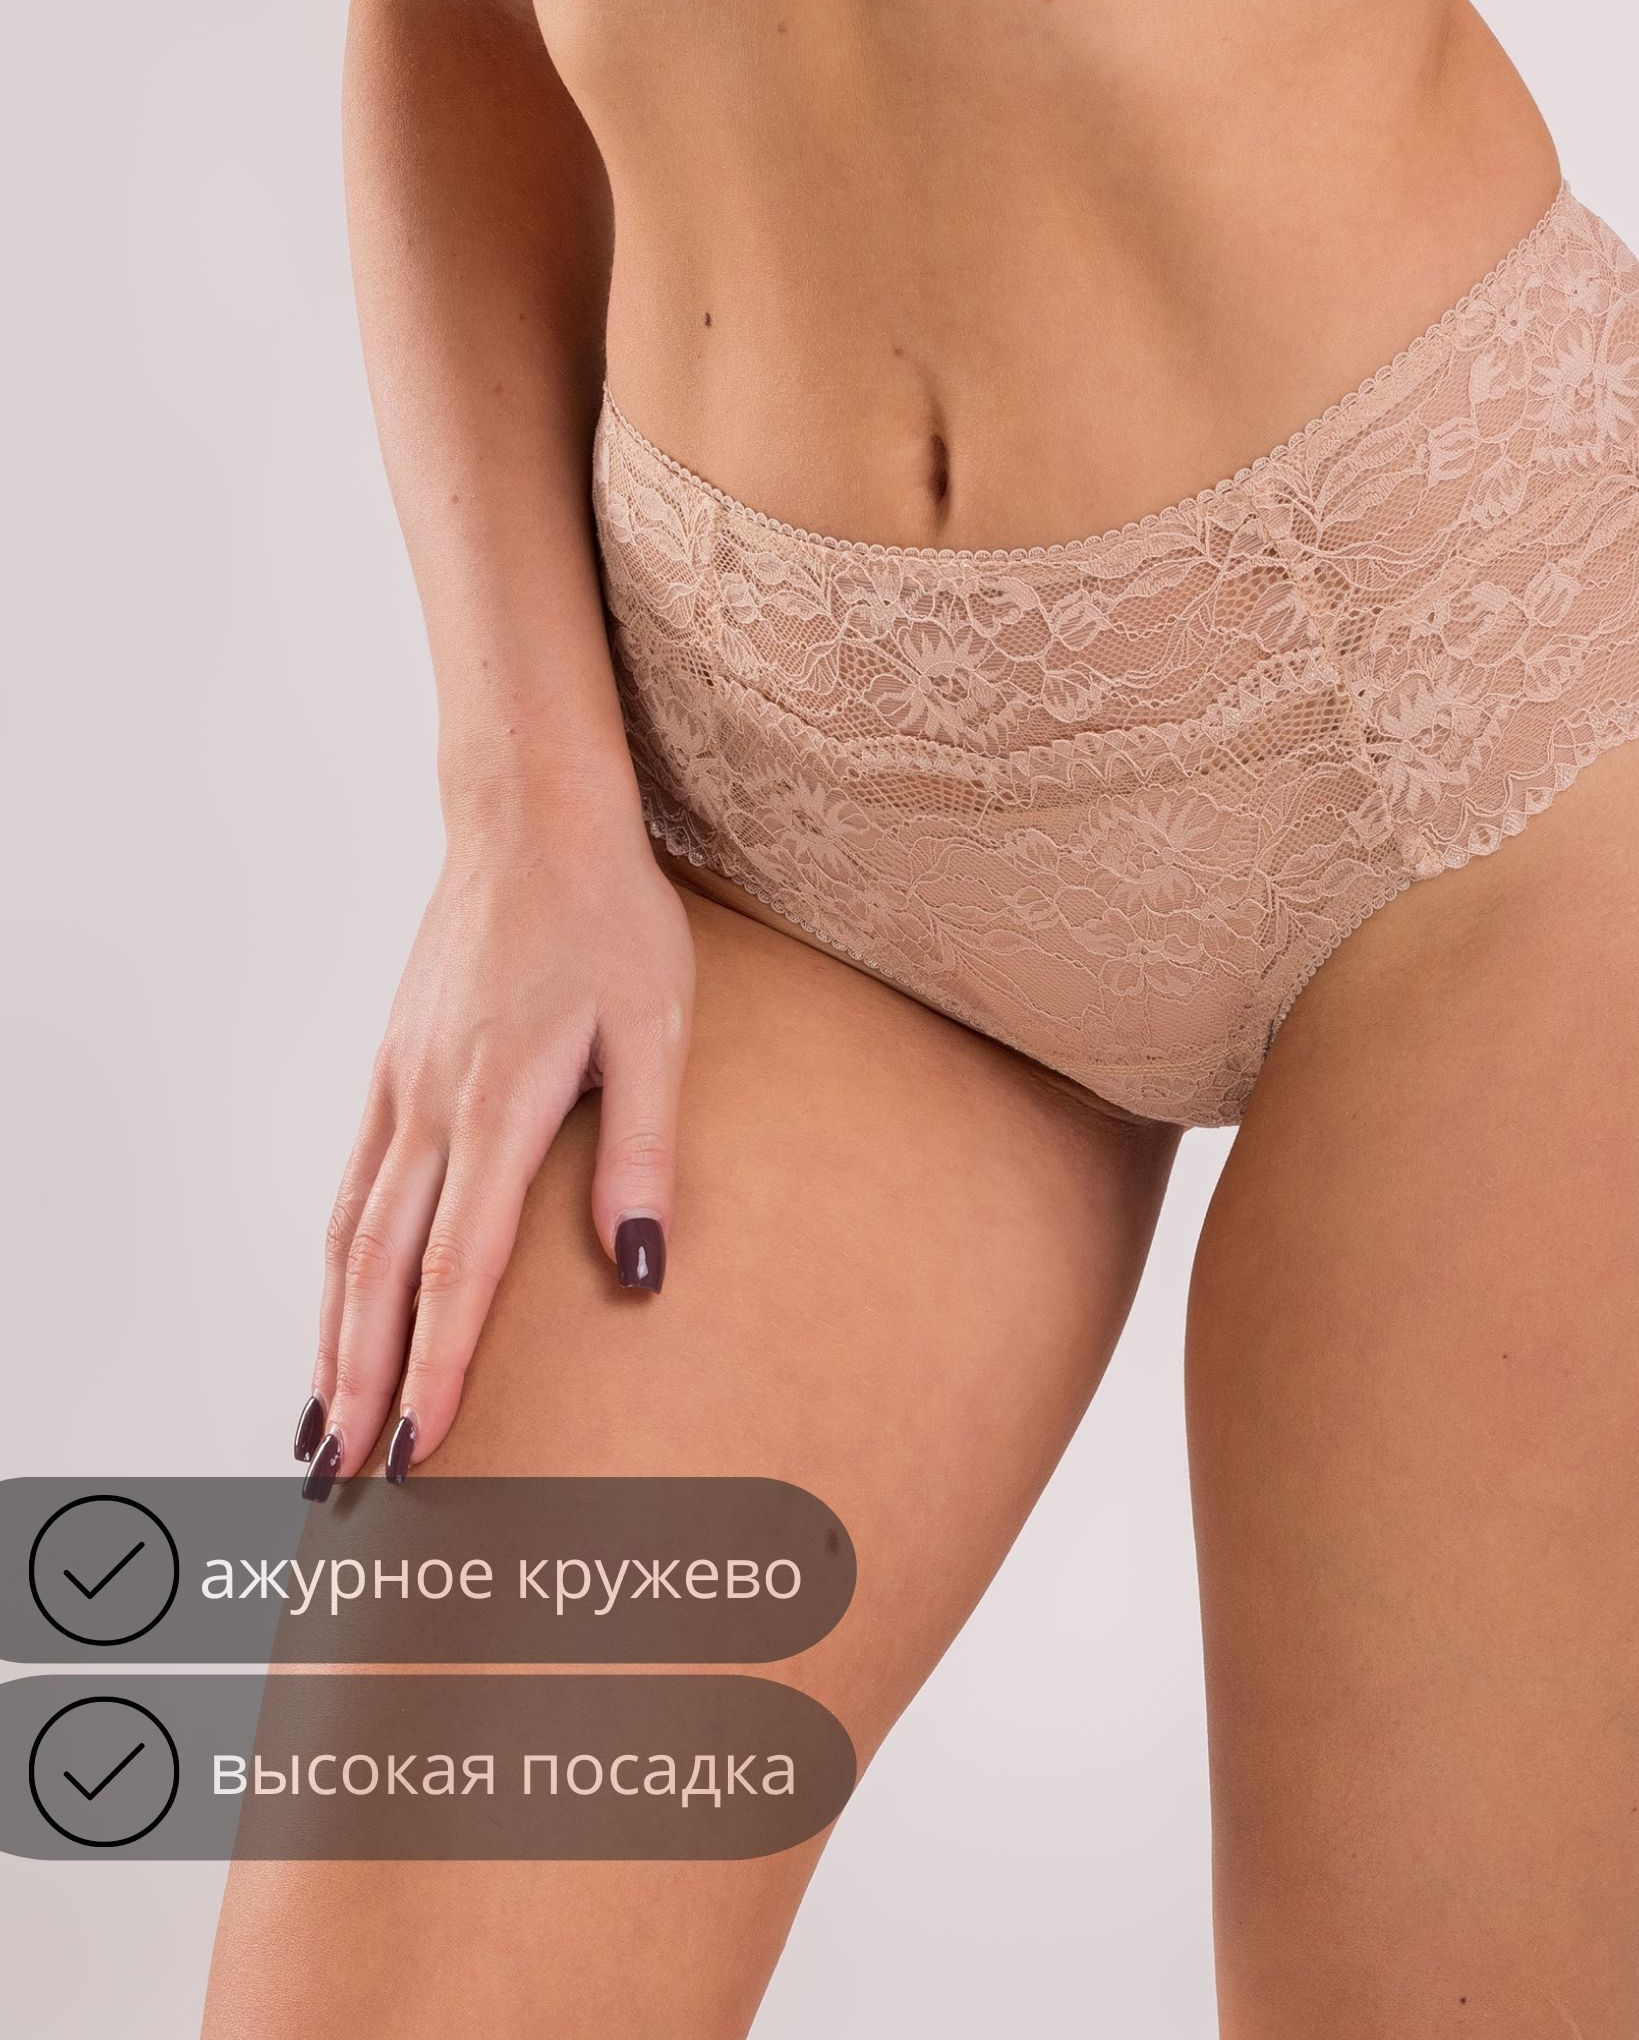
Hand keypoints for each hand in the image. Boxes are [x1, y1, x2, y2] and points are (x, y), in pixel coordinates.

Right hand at [291, 799, 694, 1494]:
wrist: (532, 823)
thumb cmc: (610, 920)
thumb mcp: (656, 1029)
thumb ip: (641, 1153)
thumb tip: (639, 1271)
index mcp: (497, 1105)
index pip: (458, 1267)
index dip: (436, 1367)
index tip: (420, 1451)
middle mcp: (429, 1107)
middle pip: (381, 1271)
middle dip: (364, 1382)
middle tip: (345, 1478)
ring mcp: (398, 1088)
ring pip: (349, 1236)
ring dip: (333, 1335)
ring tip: (320, 1422)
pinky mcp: (391, 1070)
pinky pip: (350, 1188)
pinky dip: (335, 1265)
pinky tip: (337, 1304)